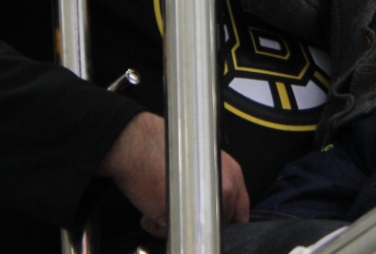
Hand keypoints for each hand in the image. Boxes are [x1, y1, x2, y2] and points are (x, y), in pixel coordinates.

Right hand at [97, 112, 248, 237]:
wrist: (135, 142)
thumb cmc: (163, 146)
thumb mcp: (202, 160)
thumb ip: (216, 184)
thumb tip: (215, 208)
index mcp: (232, 173)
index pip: (241, 213)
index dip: (224, 220)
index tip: (213, 224)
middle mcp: (226, 189)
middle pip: (219, 224)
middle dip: (200, 223)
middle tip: (181, 209)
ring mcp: (206, 205)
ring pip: (196, 233)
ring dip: (178, 225)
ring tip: (164, 204)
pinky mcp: (181, 218)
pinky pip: (170, 234)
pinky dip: (157, 226)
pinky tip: (151, 206)